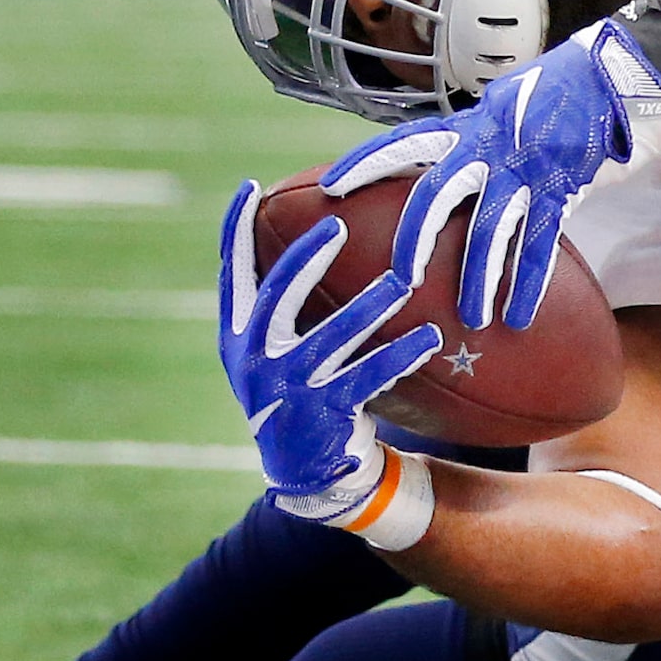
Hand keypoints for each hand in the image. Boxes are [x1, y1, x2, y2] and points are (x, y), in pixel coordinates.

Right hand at [218, 181, 440, 503]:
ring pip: (330, 339)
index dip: (234, 233)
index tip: (247, 188)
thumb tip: (305, 236)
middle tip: (337, 228)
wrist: (304, 471)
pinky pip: (366, 378)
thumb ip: (278, 306)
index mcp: (238, 339)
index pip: (232, 276)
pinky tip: (427, 338)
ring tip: (401, 282)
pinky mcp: (322, 414)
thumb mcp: (272, 352)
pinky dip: (398, 357)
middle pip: (276, 299)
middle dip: (305, 260)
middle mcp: (254, 361)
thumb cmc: (296, 395)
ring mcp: (287, 390)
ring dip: (369, 308)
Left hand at [322, 19, 660, 330]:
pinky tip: (519, 316)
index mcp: (470, 125)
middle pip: (438, 193)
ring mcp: (525, 168)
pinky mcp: (560, 188)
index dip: (366, 162)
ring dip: (479, 278)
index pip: (406, 142)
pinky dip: (528, 283)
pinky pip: (540, 244)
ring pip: (491, 229)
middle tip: (400, 280)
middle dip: (417, 238)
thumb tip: (441, 162)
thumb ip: (473, 137)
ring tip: (472, 318)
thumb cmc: (557, 93)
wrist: (614, 77)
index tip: (329, 186)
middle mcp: (490, 145)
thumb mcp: (504, 104)